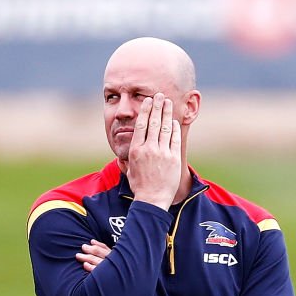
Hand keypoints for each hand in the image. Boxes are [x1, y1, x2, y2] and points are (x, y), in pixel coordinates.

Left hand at [76, 240, 155, 295]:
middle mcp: (127, 273)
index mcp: (128, 270)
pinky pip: (103, 277)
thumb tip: (108, 270)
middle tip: (83, 247)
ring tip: (79, 255)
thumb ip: (120, 276)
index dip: (102, 247)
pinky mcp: (117, 288)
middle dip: (93, 251)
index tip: (92, 242)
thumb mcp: (129, 287)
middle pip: (108, 257)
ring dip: (90, 258)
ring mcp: (122, 280)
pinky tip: (85, 267)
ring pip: (103, 265)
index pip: (113, 254)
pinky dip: (94, 270)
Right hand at [126, 93, 180, 209]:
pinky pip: (174, 139)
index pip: (141, 125)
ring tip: (168, 102)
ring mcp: (162, 153)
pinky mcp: (173, 158)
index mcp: (135, 149)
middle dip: (157, 107)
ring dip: (167, 113)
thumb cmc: (140, 186)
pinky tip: (174, 121)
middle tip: (159, 95)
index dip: (145, 111)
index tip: (148, 101)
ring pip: (165, 128)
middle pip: (153, 122)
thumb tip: (121, 156)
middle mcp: (148, 149)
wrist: (152, 199)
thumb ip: (128, 159)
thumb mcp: (129, 170)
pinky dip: (174, 129)